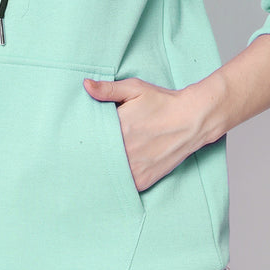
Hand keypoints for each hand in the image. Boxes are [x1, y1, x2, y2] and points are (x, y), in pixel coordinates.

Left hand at [83, 77, 213, 191]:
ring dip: (103, 168)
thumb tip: (85, 85)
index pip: (90, 136)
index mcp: (119, 128)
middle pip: (97, 156)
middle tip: (83, 151)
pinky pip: (123, 184)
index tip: (78, 135)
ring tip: (95, 163)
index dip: (83, 136)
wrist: (191, 120)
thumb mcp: (134, 88)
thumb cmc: (162, 102)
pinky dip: (118, 179)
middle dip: (91, 153)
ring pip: (109, 173)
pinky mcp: (144, 180)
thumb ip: (108, 89)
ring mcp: (135, 168)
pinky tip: (114, 172)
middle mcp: (125, 151)